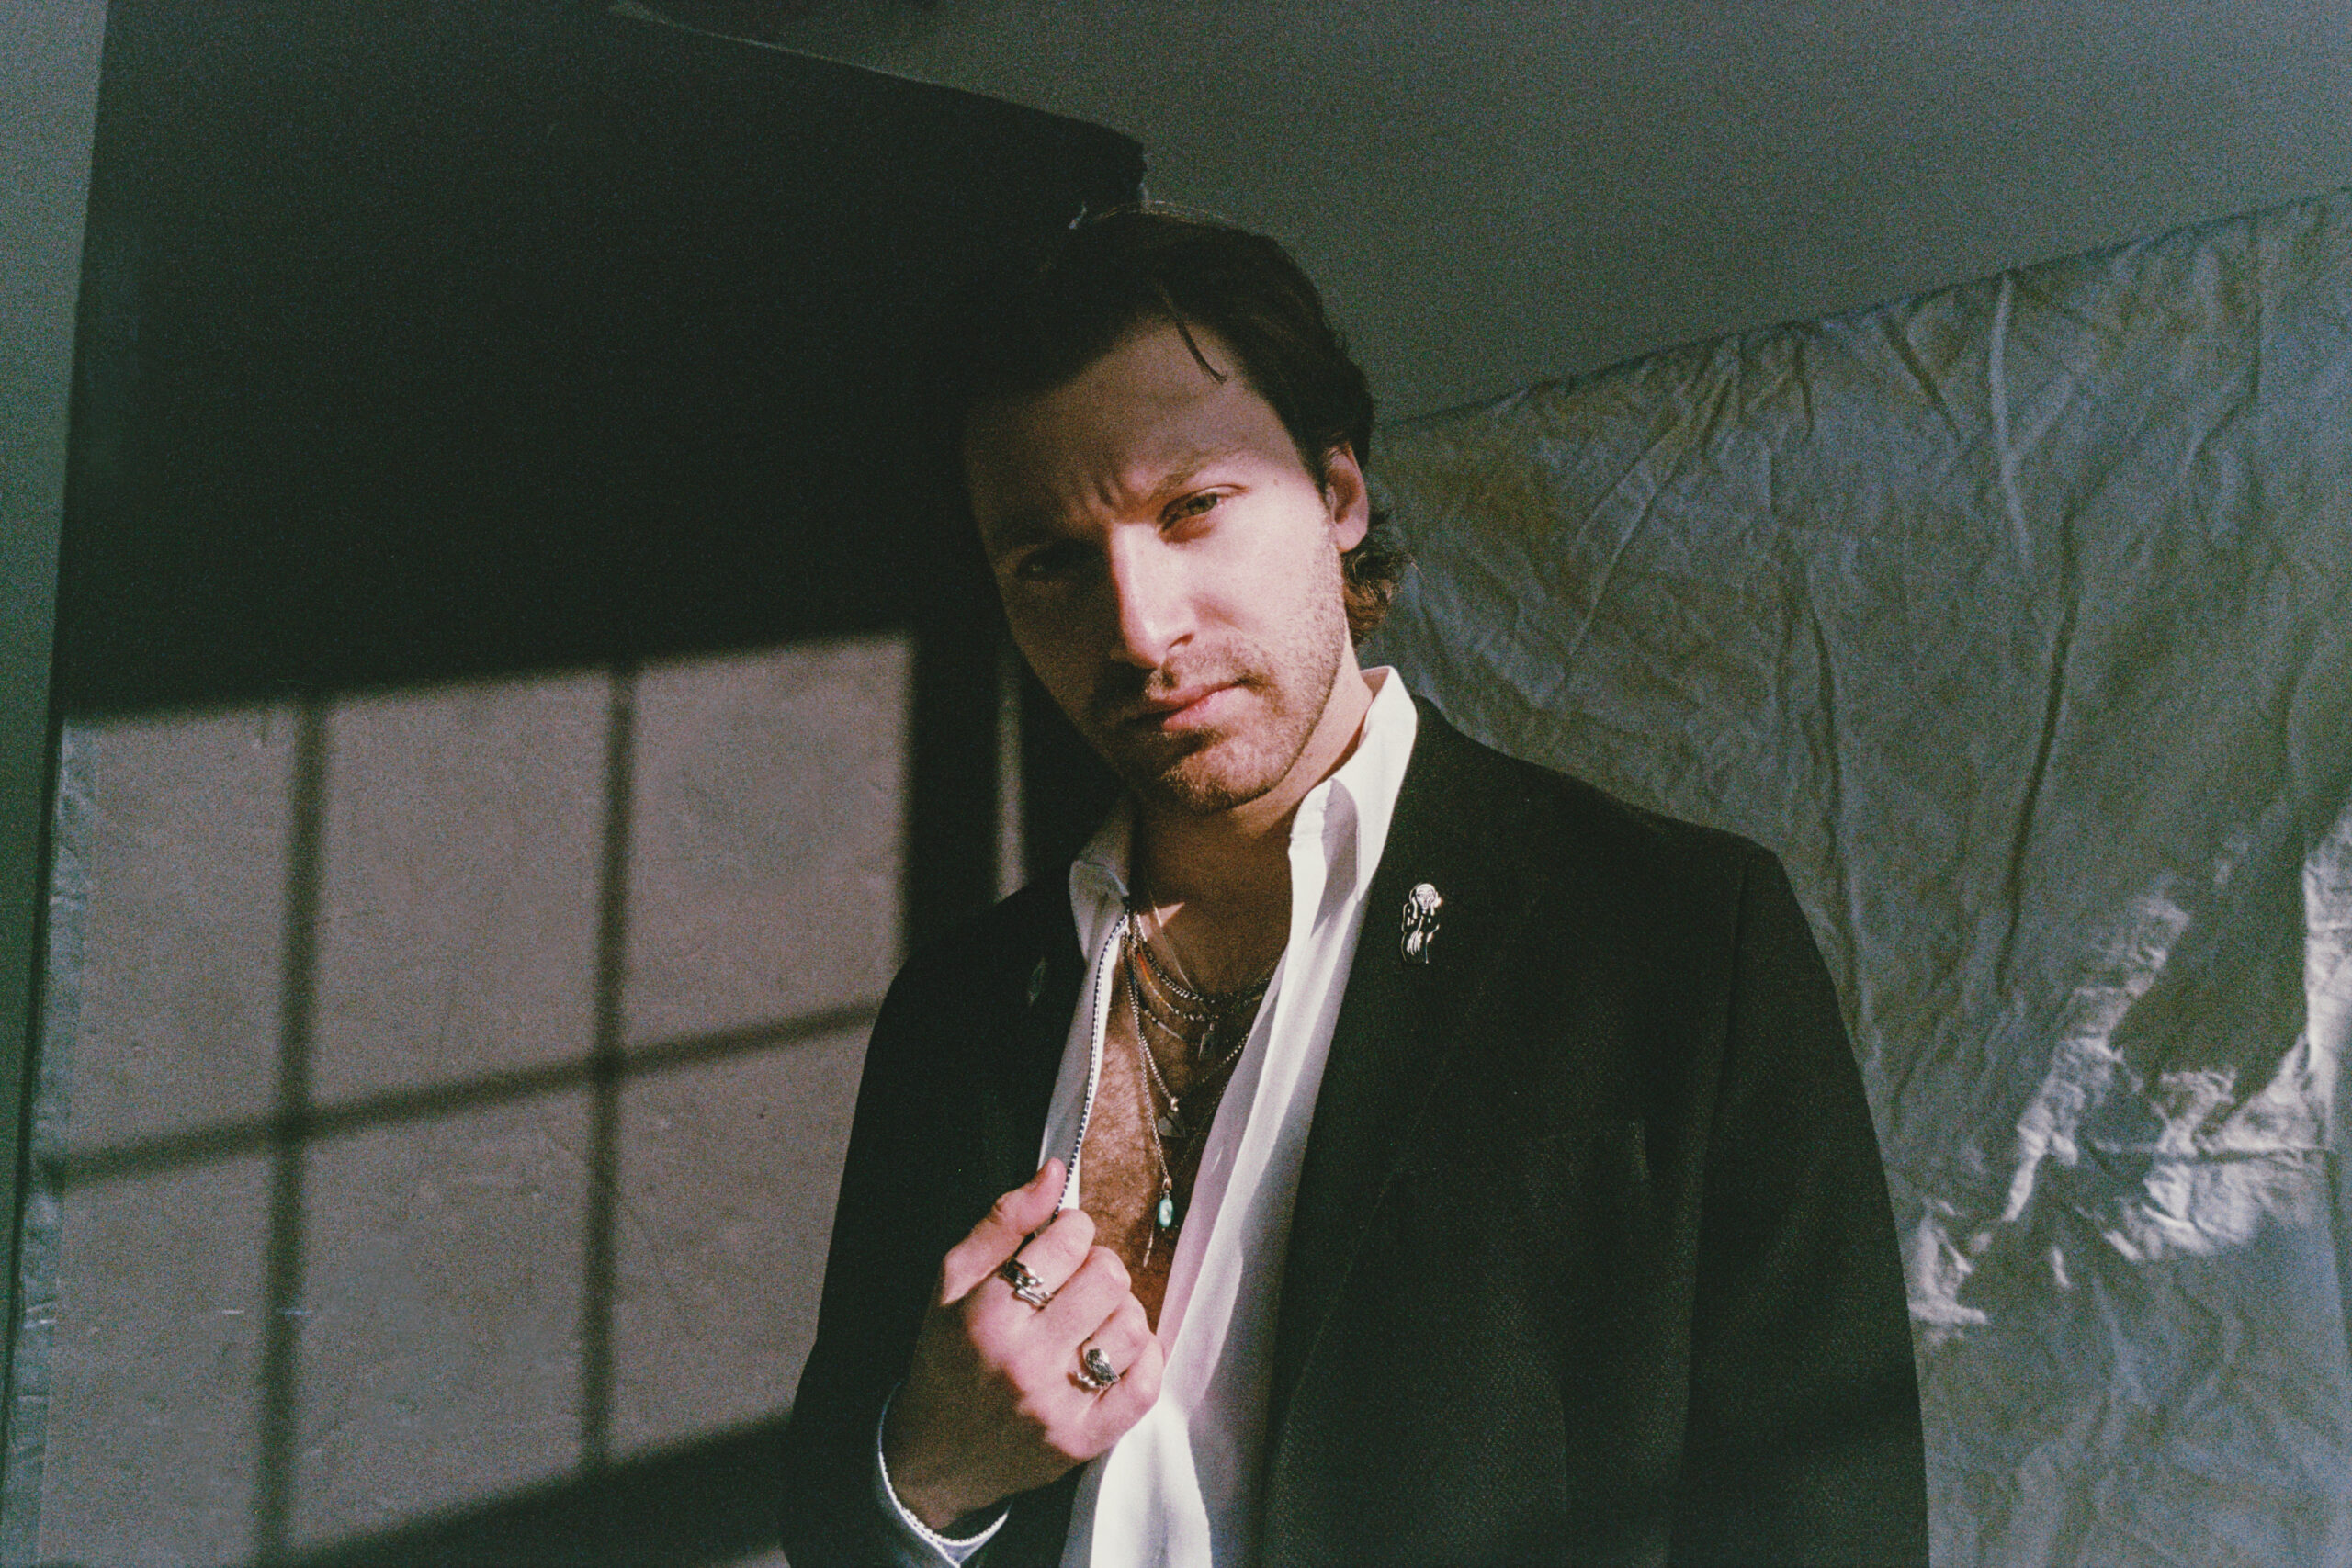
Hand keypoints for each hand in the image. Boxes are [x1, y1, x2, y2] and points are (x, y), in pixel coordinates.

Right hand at [882, 1160, 1164, 1530]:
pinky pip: (1144, 1386)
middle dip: (1099, 1264)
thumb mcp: (952, 1281)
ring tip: (1094, 1316)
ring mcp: (1056, 1406)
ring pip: (1133, 1326)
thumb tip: (1055, 1171)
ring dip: (1121, 1310)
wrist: (935, 1456)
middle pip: (1108, 1277)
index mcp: (987, 1315)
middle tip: (1079, 1279)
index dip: (1074, 1229)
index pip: (1068, 1241)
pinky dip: (1144, 1357)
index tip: (1063, 1241)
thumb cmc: (946, 1357)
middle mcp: (1023, 1361)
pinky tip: (1116, 1350)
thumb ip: (1003, 1221)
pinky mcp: (1082, 1441)